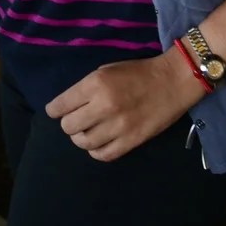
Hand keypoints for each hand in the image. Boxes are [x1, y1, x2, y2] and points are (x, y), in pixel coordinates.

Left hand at [45, 52, 207, 161]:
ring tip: (87, 132)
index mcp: (95, 84)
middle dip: (68, 123)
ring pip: (83, 143)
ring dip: (81, 138)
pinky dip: (96, 151)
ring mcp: (118, 126)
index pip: (60, 106)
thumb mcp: (106, 70)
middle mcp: (103, 106)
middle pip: (69, 126)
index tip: (55, 111)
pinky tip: (98, 143)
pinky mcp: (131, 141)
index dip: (54, 110)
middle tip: (76, 120)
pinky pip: (103, 155)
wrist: (172, 82)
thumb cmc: (137, 73)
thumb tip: (68, 106)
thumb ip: (86, 88)